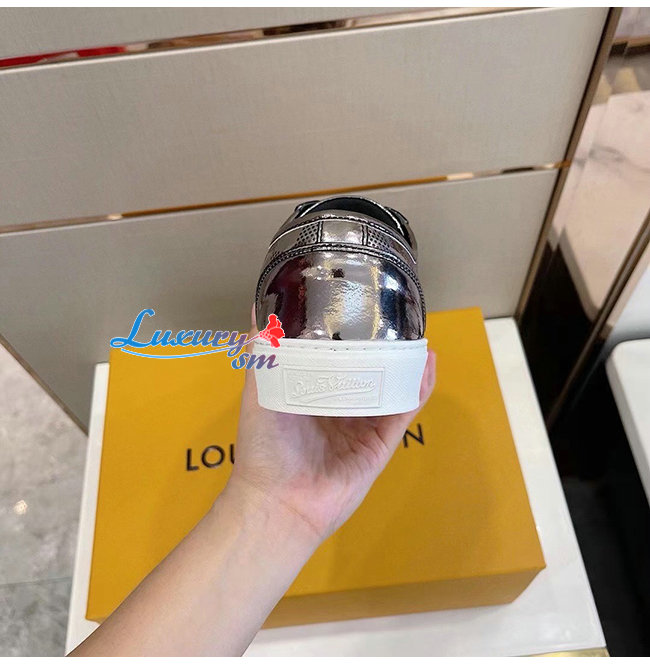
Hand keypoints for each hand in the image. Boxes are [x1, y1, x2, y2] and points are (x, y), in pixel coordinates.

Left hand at [227, 316, 435, 544]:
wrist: (279, 503)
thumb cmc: (264, 447)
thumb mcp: (259, 392)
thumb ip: (261, 356)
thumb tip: (258, 311)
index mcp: (315, 395)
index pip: (338, 360)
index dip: (352, 339)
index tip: (360, 309)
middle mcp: (342, 408)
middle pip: (370, 372)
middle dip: (384, 348)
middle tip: (396, 318)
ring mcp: (364, 426)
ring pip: (392, 388)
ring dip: (407, 364)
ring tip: (418, 336)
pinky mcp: (381, 443)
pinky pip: (404, 411)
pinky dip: (418, 388)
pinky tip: (427, 365)